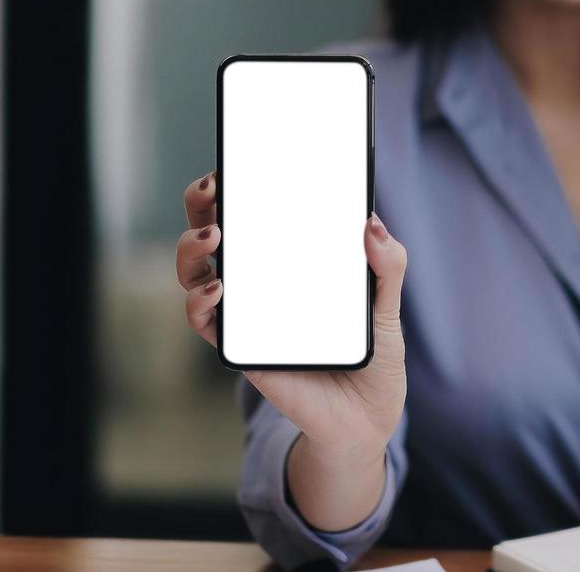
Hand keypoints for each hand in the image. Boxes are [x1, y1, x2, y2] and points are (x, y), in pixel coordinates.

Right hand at [178, 171, 407, 461]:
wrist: (365, 420)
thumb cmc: (373, 357)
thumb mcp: (387, 306)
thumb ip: (387, 265)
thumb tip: (372, 223)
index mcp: (293, 260)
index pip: (257, 211)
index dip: (238, 182)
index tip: (236, 159)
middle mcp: (261, 281)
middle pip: (214, 231)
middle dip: (202, 202)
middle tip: (214, 187)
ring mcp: (246, 313)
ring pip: (196, 271)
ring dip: (192, 247)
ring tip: (214, 237)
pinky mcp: (241, 348)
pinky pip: (206, 321)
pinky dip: (201, 303)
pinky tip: (216, 291)